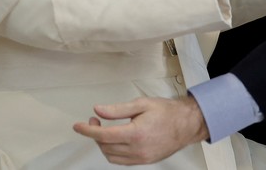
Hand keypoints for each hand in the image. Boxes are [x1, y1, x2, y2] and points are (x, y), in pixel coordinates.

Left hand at [73, 96, 207, 164]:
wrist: (187, 124)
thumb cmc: (167, 112)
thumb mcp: (141, 104)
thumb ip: (118, 109)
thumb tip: (99, 110)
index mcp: (136, 133)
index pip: (104, 135)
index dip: (88, 130)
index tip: (78, 126)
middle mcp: (137, 149)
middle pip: (105, 146)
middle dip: (95, 134)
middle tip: (94, 120)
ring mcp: (141, 158)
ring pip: (111, 156)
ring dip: (103, 144)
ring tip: (104, 130)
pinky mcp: (144, 161)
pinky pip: (121, 161)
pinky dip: (113, 152)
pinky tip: (115, 140)